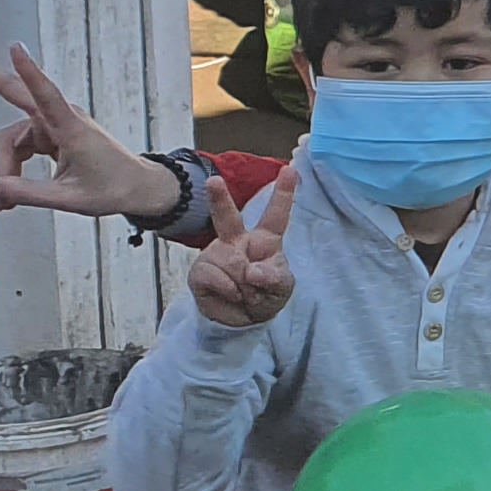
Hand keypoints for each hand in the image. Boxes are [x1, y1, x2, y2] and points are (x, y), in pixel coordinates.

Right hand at [0, 29, 182, 224]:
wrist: (139, 187)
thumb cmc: (113, 189)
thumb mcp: (68, 199)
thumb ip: (24, 194)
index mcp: (71, 127)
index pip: (46, 95)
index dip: (29, 71)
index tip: (16, 47)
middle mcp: (60, 118)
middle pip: (12, 89)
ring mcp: (53, 123)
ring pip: (10, 140)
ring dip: (3, 168)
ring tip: (4, 204)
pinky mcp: (50, 132)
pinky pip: (18, 146)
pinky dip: (10, 169)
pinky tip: (7, 192)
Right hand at [186, 162, 298, 328]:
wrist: (243, 320)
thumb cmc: (266, 295)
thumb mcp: (281, 287)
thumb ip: (273, 277)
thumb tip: (251, 271)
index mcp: (264, 240)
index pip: (276, 215)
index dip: (283, 193)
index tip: (289, 170)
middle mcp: (237, 241)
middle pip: (227, 216)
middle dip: (218, 198)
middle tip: (213, 181)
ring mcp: (216, 254)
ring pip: (227, 260)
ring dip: (241, 283)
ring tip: (245, 292)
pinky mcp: (200, 270)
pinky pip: (213, 276)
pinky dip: (227, 290)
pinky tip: (231, 295)